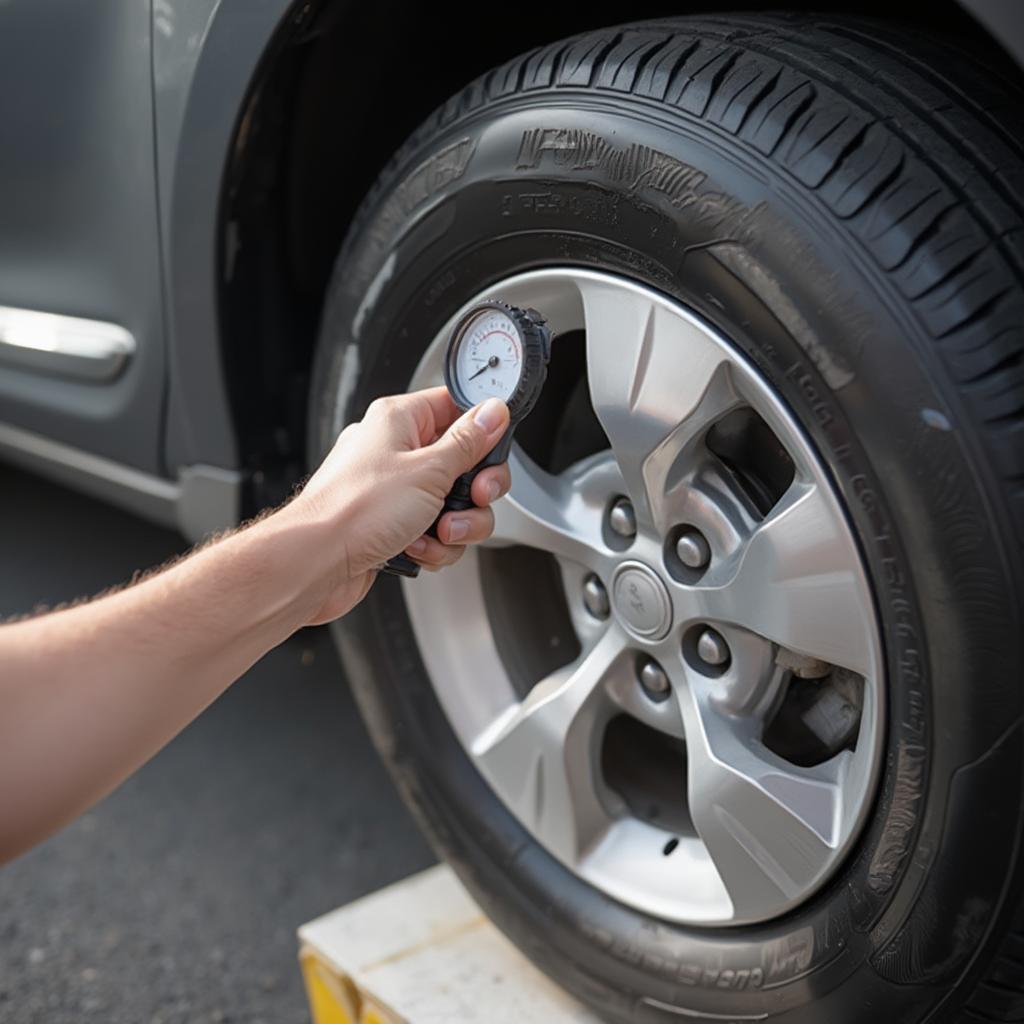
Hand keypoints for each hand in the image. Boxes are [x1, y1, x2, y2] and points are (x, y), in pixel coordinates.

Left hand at [284, 387, 511, 623]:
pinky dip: (432, 544)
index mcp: (399, 420)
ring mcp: (392, 490)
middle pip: (462, 463)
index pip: (454, 407)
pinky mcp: (390, 525)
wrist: (315, 563)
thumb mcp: (429, 471)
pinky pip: (431, 530)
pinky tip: (415, 548)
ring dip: (455, 525)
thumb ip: (468, 442)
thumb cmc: (354, 510)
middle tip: (472, 499)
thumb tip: (493, 412)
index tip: (494, 452)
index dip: (482, 430)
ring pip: (451, 504)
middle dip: (474, 493)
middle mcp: (393, 450)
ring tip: (437, 532)